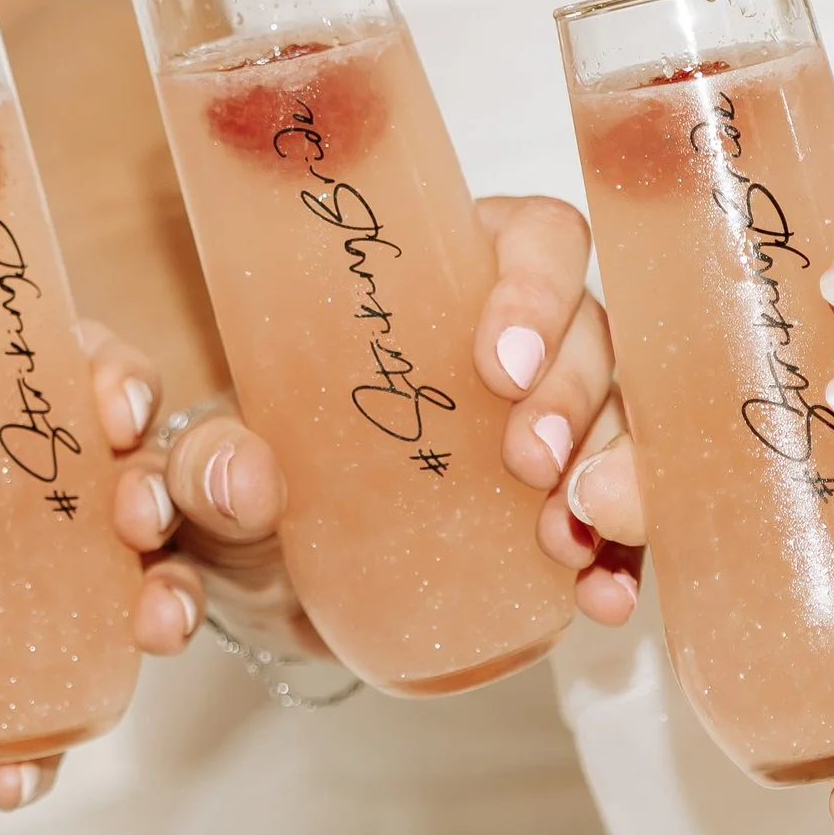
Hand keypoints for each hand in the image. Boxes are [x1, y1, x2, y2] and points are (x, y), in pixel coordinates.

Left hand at [0, 332, 204, 826]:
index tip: (114, 401)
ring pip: (123, 605)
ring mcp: (6, 621)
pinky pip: (45, 734)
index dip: (109, 379)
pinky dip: (45, 756)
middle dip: (164, 493)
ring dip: (160, 607)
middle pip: (123, 489)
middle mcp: (1, 525)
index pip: (54, 385)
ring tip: (152, 628)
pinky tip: (12, 776)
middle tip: (139, 515)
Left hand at [150, 194, 635, 657]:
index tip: (498, 363)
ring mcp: (562, 423)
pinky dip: (624, 557)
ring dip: (612, 473)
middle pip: (594, 332)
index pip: (536, 239)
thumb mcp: (213, 460)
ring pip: (624, 420)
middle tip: (529, 463)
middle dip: (575, 396)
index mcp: (453, 275)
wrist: (283, 579)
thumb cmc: (264, 472)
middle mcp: (527, 339)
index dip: (537, 286)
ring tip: (566, 535)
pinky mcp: (571, 506)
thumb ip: (208, 460)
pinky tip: (602, 595)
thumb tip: (245, 477)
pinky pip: (625, 520)